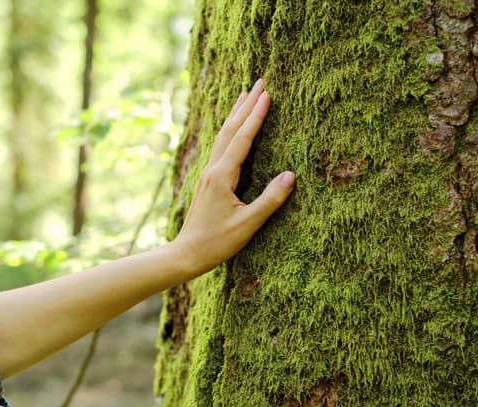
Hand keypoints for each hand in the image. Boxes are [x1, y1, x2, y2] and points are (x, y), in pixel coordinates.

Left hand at [172, 78, 295, 275]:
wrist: (186, 253)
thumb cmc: (217, 243)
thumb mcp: (248, 225)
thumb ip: (270, 200)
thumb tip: (291, 175)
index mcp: (222, 176)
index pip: (242, 138)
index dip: (256, 116)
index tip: (267, 94)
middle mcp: (212, 170)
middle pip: (230, 129)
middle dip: (246, 104)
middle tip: (260, 81)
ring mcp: (207, 174)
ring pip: (223, 136)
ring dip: (235, 113)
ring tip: (245, 94)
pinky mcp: (207, 181)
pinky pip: (220, 147)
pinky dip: (229, 130)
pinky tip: (232, 128)